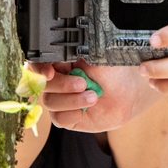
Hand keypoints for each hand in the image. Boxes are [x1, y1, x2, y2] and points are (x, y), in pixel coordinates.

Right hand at [29, 59, 160, 132]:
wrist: (130, 94)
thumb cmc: (114, 72)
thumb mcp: (98, 57)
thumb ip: (78, 53)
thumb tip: (63, 48)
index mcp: (62, 62)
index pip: (38, 63)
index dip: (38, 69)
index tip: (49, 72)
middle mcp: (58, 80)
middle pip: (43, 84)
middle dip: (62, 85)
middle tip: (83, 83)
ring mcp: (61, 100)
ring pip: (50, 102)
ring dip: (71, 100)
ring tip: (93, 97)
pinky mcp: (67, 117)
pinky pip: (59, 118)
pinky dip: (72, 114)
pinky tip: (87, 110)